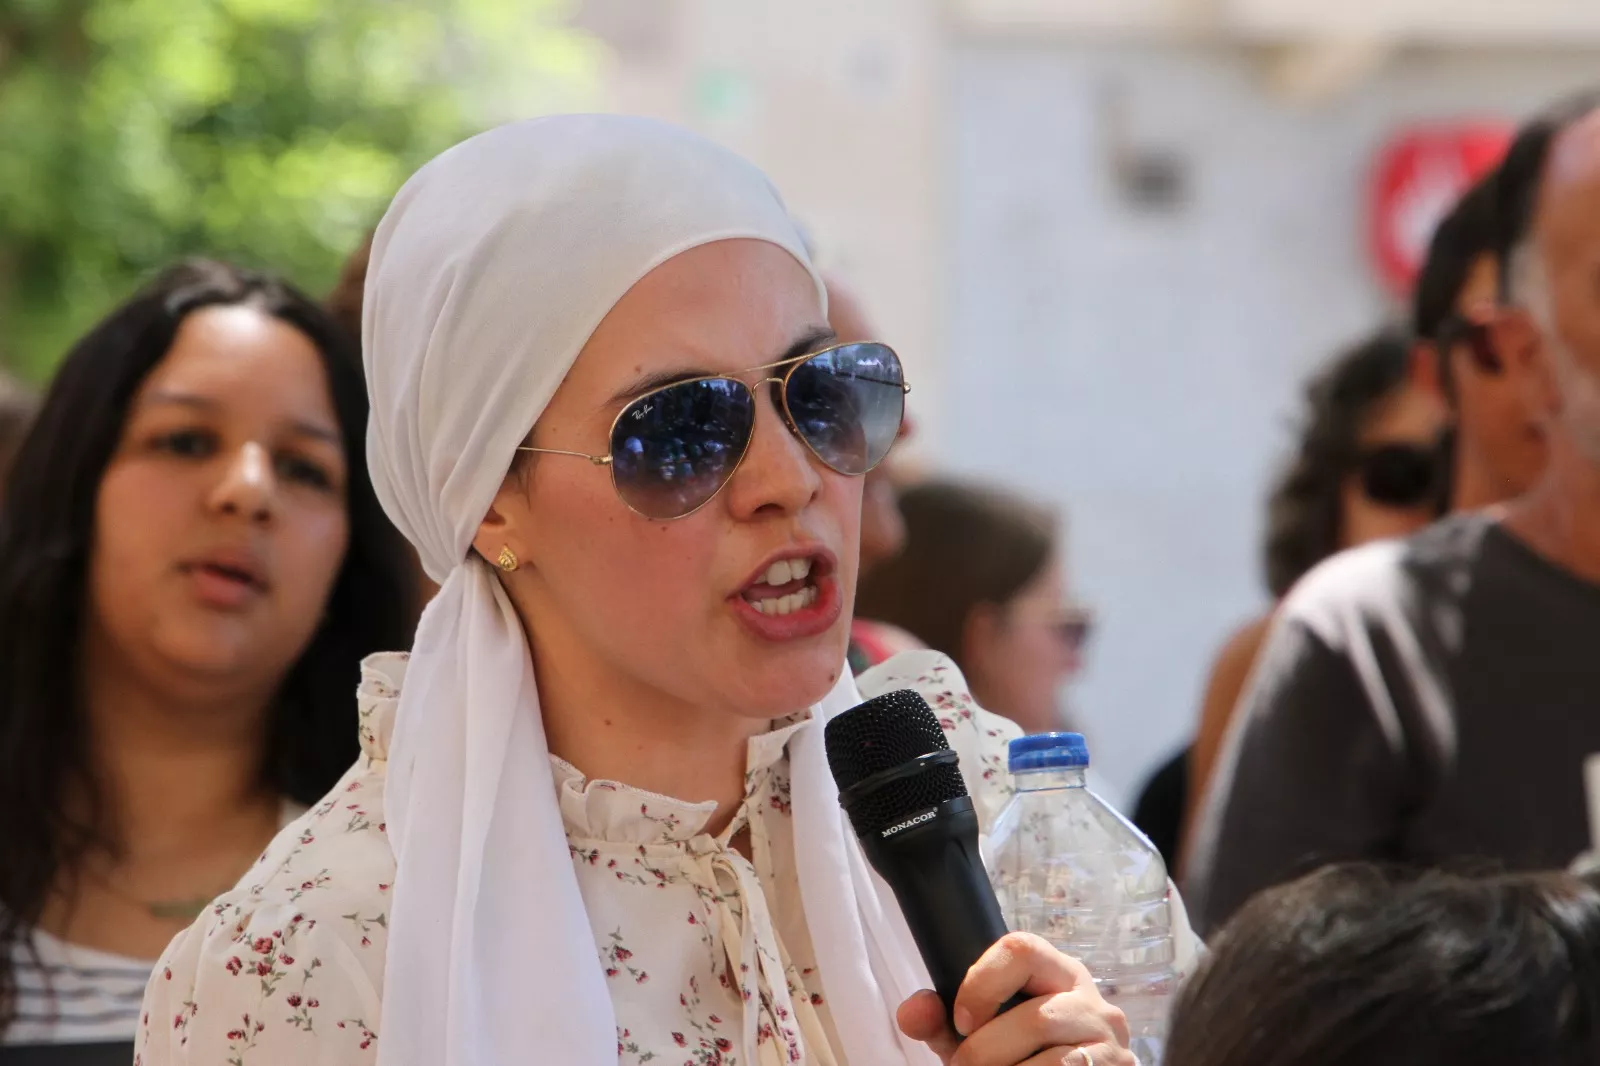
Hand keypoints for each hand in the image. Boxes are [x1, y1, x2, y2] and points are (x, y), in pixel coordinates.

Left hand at [896, 932, 1133, 1065]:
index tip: (961, 1021)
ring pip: (1052, 1059)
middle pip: (1035, 1017)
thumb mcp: (978, 1034)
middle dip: (987, 1052)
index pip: (1021, 948)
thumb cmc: (1018, 1054)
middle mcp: (1090, 998)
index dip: (982, 984)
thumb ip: (942, 1021)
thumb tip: (912, 1012)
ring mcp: (1110, 1039)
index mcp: (1055, 971)